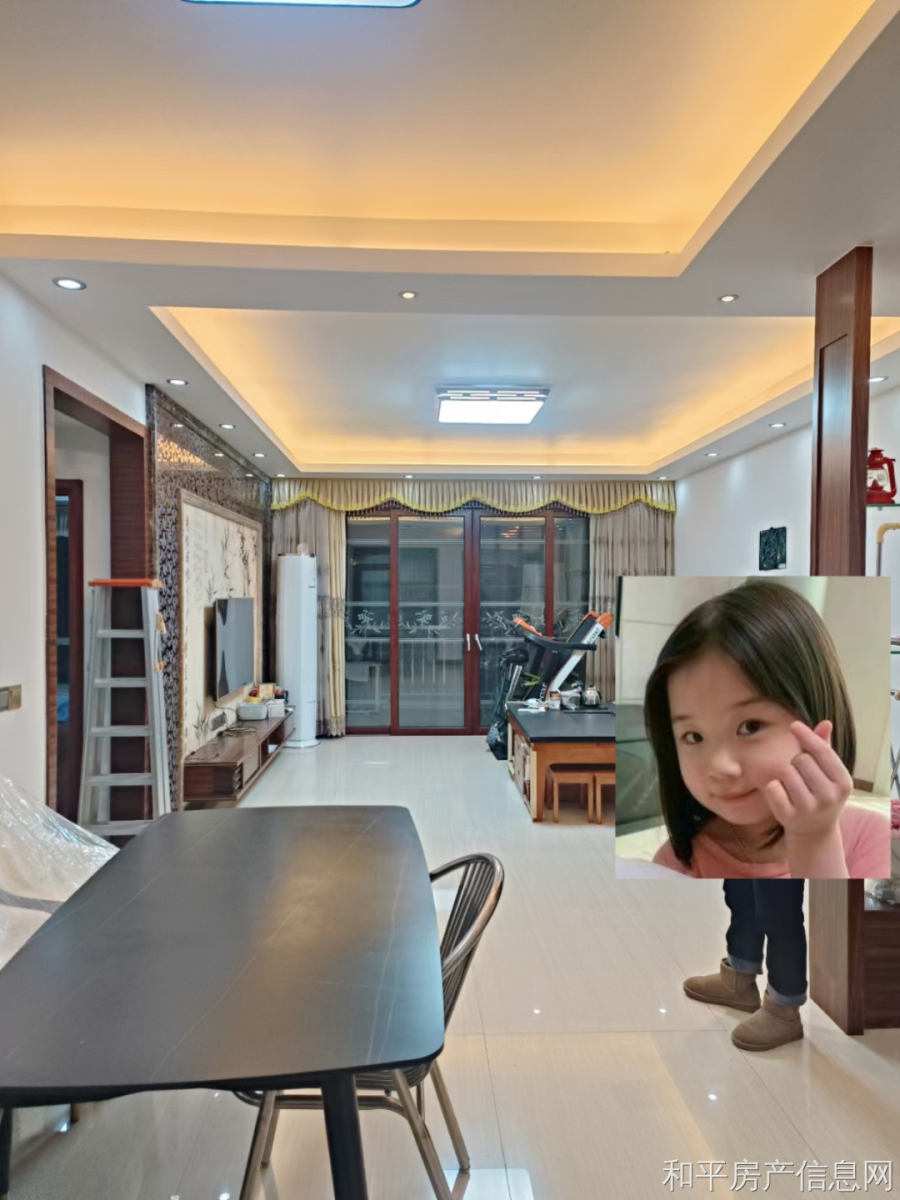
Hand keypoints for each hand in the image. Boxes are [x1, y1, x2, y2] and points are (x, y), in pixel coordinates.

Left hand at [763, 719, 852, 840]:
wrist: (815, 830)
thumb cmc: (822, 792)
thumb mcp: (830, 773)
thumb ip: (825, 747)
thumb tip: (825, 723)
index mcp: (843, 782)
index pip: (822, 751)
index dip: (806, 736)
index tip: (794, 725)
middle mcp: (829, 796)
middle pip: (801, 760)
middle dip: (797, 762)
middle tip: (803, 776)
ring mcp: (809, 808)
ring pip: (786, 772)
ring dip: (785, 775)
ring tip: (794, 787)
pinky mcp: (789, 817)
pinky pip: (772, 787)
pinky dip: (773, 787)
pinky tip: (782, 795)